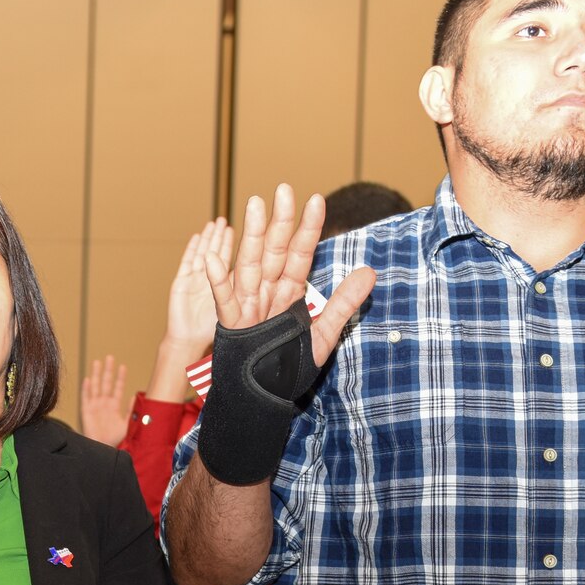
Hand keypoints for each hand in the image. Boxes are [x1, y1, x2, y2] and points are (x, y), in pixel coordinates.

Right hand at [78, 355, 129, 445]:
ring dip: (96, 375)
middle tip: (110, 357)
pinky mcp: (86, 412)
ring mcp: (95, 406)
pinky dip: (87, 389)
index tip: (123, 366)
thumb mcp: (127, 425)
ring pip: (95, 387)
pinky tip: (88, 379)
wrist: (103, 449)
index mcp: (114, 406)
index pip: (118, 388)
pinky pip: (86, 398)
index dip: (120, 378)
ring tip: (97, 362)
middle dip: (107, 370)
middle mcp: (104, 404)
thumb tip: (136, 396)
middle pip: (106, 383)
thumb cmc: (115, 440)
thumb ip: (131, 411)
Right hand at [163, 218, 229, 353]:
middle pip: (216, 254)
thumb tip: (263, 282)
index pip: (231, 262)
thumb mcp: (231, 312)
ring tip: (215, 223)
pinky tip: (196, 237)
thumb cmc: (207, 332)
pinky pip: (187, 263)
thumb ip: (241, 297)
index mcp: (221, 288)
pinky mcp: (180, 284)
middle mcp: (207, 281)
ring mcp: (193, 281)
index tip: (241, 230)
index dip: (234, 247)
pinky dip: (192, 249)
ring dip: (209, 238)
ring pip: (203, 254)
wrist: (187, 343)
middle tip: (227, 220)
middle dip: (221, 237)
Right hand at [205, 184, 374, 366]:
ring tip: (254, 205)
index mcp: (289, 293)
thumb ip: (343, 303)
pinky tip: (214, 259)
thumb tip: (370, 271)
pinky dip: (218, 281)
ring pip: (250, 265)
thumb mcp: (323, 334)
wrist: (263, 396)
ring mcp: (248, 306)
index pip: (301, 254)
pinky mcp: (232, 325)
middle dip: (280, 221)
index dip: (308, 228)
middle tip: (285, 188)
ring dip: (252, 236)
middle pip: (275, 251)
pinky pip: (224, 300)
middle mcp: (268, 293)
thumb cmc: (287, 365)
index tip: (317, 199)